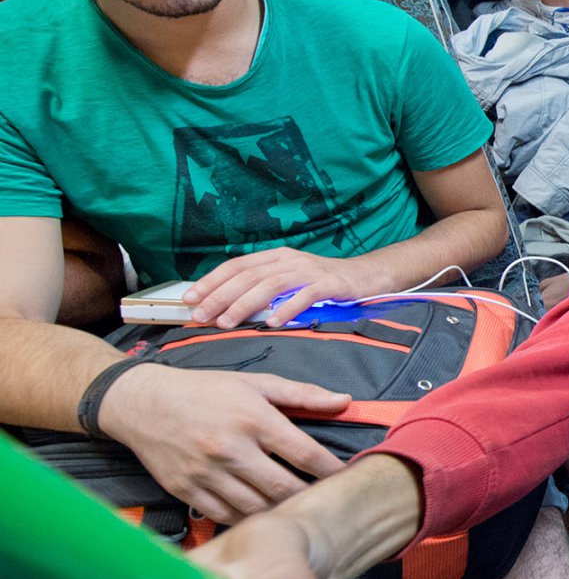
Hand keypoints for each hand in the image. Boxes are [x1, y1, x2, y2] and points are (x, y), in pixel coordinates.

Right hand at [102, 364, 351, 523]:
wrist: (143, 403)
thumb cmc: (205, 391)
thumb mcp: (256, 383)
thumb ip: (302, 394)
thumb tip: (345, 401)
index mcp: (253, 419)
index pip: (306, 454)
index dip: (333, 470)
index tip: (349, 479)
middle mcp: (231, 449)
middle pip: (284, 488)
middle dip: (310, 497)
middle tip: (327, 502)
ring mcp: (206, 474)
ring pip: (256, 508)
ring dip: (281, 512)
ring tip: (300, 511)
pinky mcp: (186, 491)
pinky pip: (226, 516)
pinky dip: (249, 520)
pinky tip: (264, 516)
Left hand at [186, 247, 382, 328]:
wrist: (366, 276)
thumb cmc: (324, 282)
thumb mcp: (291, 279)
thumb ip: (264, 288)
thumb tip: (227, 306)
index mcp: (276, 256)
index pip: (237, 265)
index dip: (212, 281)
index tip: (191, 299)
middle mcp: (290, 260)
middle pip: (248, 276)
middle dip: (221, 296)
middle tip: (202, 315)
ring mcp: (309, 271)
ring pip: (270, 285)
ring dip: (245, 304)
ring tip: (228, 322)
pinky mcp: (329, 284)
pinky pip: (304, 296)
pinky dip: (286, 309)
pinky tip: (272, 322)